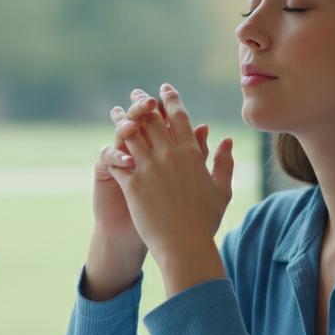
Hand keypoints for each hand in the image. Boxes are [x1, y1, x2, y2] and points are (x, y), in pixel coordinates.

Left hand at [93, 88, 212, 248]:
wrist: (185, 245)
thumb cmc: (205, 221)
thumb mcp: (221, 190)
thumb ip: (223, 162)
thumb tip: (227, 140)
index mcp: (191, 154)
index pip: (179, 118)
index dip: (170, 100)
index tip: (164, 89)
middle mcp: (170, 156)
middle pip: (153, 120)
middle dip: (143, 103)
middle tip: (137, 94)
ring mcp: (149, 169)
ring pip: (132, 135)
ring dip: (122, 120)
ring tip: (116, 111)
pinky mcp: (132, 184)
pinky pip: (118, 160)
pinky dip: (113, 150)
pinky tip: (108, 143)